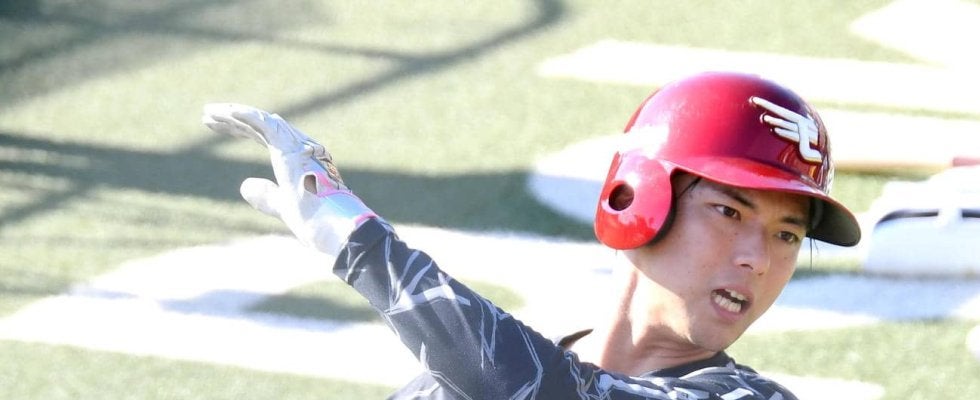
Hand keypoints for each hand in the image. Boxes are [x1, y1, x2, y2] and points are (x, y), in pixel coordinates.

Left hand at [202, 103, 376, 255]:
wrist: (333, 226)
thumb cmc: (316, 221)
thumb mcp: (284, 207)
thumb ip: (267, 195)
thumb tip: (245, 185)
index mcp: (301, 160)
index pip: (267, 137)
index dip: (243, 130)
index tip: (221, 126)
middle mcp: (302, 147)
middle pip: (262, 126)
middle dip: (234, 120)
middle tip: (208, 116)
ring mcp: (298, 145)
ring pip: (261, 121)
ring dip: (233, 114)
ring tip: (208, 112)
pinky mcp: (291, 148)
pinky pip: (264, 124)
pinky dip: (245, 116)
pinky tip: (225, 112)